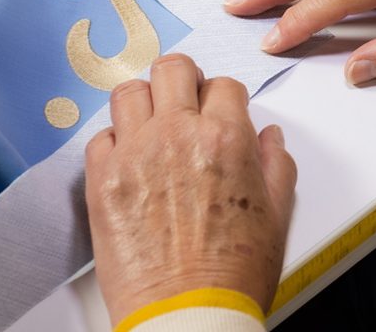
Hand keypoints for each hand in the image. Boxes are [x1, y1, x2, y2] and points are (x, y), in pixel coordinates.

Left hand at [85, 54, 295, 325]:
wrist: (188, 314)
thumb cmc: (232, 273)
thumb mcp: (278, 213)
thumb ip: (276, 163)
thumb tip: (268, 139)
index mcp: (226, 138)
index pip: (222, 84)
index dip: (223, 97)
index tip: (220, 110)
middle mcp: (177, 135)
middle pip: (171, 69)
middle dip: (181, 80)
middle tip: (183, 99)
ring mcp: (134, 155)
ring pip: (128, 92)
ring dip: (143, 102)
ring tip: (150, 123)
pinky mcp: (101, 182)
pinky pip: (97, 137)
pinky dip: (113, 141)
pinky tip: (128, 159)